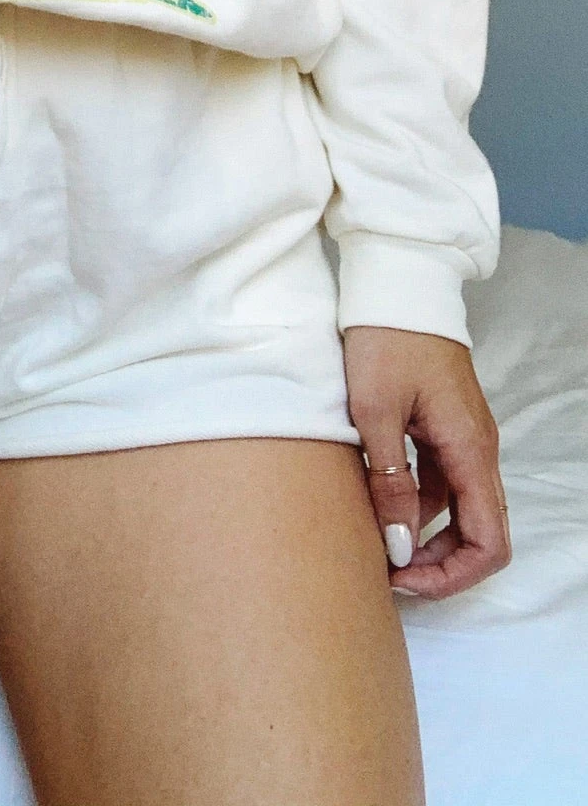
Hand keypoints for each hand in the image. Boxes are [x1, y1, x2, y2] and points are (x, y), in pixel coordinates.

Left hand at [342, 325, 510, 600]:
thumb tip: (399, 547)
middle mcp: (476, 450)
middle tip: (386, 571)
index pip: (489, 543)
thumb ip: (388, 481)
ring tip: (371, 539)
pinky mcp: (443, 425)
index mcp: (470, 450)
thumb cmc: (385, 339)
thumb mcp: (374, 412)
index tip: (402, 576)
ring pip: (456, 508)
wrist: (397, 283)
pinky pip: (439, 480)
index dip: (451, 576)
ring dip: (423, 534)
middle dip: (438, 563)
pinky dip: (414, 501)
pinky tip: (375, 501)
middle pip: (478, 533)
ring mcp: (462, 437)